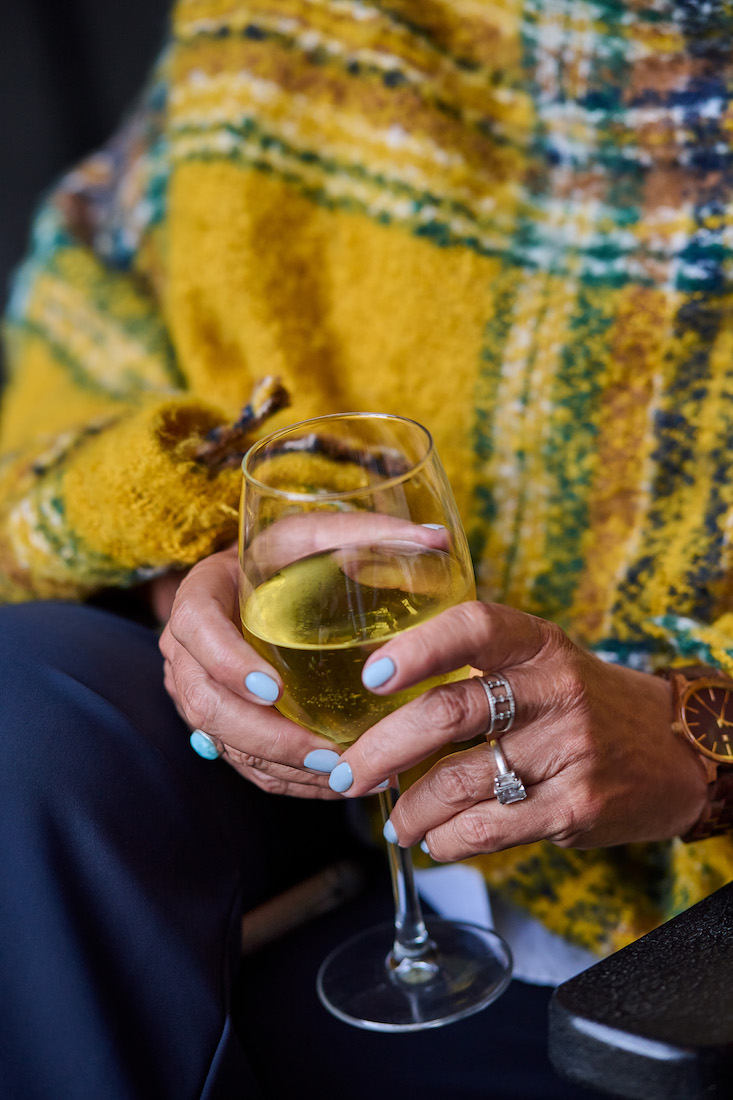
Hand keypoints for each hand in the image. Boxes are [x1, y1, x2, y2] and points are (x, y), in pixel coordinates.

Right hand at [159, 545, 343, 797]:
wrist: (251, 584)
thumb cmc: (282, 557)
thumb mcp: (314, 535)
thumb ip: (365, 533)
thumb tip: (437, 538)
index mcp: (200, 597)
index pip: (197, 629)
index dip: (227, 663)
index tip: (275, 690)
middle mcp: (188, 652)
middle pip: (205, 705)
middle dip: (266, 737)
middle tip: (325, 753)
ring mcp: (198, 693)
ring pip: (224, 743)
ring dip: (282, 766)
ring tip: (343, 774)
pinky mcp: (219, 725)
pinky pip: (243, 762)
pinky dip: (286, 779)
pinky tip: (333, 783)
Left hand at [326, 601, 711, 856]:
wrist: (676, 751)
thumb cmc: (585, 704)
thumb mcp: (543, 662)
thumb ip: (477, 666)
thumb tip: (378, 696)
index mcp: (538, 645)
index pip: (475, 627)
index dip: (418, 648)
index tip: (371, 676)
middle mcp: (555, 690)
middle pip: (449, 712)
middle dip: (382, 749)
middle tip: (348, 772)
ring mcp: (569, 750)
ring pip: (460, 780)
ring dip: (411, 808)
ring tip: (396, 821)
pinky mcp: (577, 806)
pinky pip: (489, 827)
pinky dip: (448, 839)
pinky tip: (436, 839)